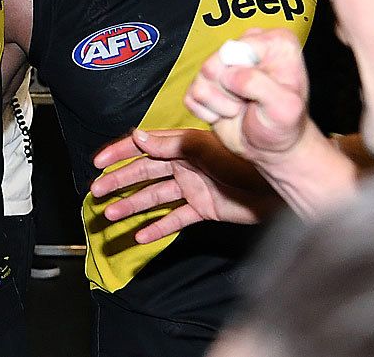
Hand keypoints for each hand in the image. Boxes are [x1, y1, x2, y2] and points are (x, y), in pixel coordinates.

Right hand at [90, 128, 279, 242]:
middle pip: (143, 173)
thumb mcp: (202, 149)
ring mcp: (192, 188)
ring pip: (155, 197)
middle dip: (118, 182)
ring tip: (112, 216)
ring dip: (132, 206)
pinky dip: (158, 227)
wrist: (276, 189)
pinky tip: (141, 236)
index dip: (118, 153)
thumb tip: (136, 137)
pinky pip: (175, 219)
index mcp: (181, 146)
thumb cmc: (243, 161)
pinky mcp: (203, 209)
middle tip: (96, 192)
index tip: (98, 162)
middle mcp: (184, 165)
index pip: (143, 147)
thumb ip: (168, 145)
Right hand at [184, 28, 317, 164]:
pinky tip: (227, 112)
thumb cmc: (284, 126)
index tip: (262, 92)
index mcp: (274, 43)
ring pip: (200, 80)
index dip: (243, 75)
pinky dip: (208, 112)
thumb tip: (229, 75)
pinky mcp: (202, 83)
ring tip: (240, 108)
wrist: (271, 148)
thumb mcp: (285, 108)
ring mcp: (222, 63)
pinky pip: (190, 96)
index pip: (238, 48)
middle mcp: (246, 46)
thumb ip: (260, 85)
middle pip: (213, 64)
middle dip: (229, 92)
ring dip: (220, 104)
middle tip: (249, 102)